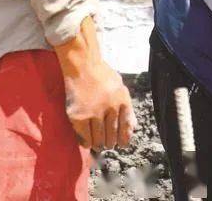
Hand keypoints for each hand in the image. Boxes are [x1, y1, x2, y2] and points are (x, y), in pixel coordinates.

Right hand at [54, 17, 135, 150]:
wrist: (83, 66)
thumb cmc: (102, 76)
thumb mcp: (120, 88)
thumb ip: (127, 107)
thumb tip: (133, 127)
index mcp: (123, 102)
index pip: (127, 128)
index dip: (125, 139)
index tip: (122, 144)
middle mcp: (111, 109)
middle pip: (113, 136)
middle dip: (111, 143)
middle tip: (108, 145)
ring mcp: (94, 114)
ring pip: (99, 139)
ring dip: (99, 145)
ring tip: (98, 145)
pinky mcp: (79, 117)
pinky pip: (84, 137)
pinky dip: (86, 142)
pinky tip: (87, 142)